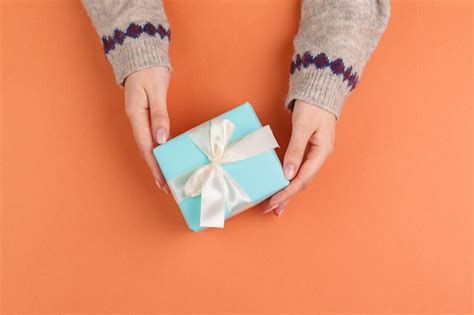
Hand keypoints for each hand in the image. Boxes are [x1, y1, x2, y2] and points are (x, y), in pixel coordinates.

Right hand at [124, 66, 170, 192]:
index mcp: (136, 115)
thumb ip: (159, 115)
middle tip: (166, 187)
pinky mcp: (146, 115)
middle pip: (146, 150)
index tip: (162, 181)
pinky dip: (158, 150)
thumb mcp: (155, 91)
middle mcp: (136, 120)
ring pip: (148, 145)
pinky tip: (164, 157)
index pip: (146, 147)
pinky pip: (152, 137)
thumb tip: (162, 139)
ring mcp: (140, 118)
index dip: (154, 165)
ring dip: (156, 162)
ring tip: (166, 178)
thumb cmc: (149, 71)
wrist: (142, 55)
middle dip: (155, 169)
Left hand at [264, 100, 335, 215]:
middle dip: (286, 197)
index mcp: (321, 152)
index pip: (302, 178)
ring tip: (275, 206)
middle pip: (301, 182)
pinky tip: (282, 187)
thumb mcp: (303, 127)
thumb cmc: (312, 106)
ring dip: (287, 192)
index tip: (273, 202)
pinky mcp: (308, 151)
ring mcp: (314, 154)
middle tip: (271, 210)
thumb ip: (296, 150)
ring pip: (300, 178)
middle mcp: (319, 157)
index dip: (287, 192)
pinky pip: (298, 170)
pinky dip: (289, 180)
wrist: (320, 90)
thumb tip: (288, 174)